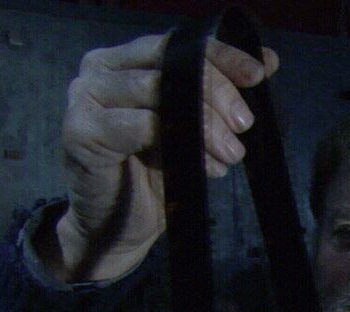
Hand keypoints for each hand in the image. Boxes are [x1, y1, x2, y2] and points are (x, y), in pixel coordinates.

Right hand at [42, 34, 278, 281]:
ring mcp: (85, 97)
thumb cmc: (154, 175)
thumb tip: (269, 61)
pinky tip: (202, 166)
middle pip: (169, 63)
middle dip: (217, 91)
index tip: (259, 74)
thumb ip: (224, 92)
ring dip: (203, 122)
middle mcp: (100, 69)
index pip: (178, 45)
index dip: (221, 56)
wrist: (117, 229)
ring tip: (230, 153)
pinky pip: (138, 125)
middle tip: (245, 124)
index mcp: (127, 60)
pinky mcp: (80, 131)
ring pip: (157, 91)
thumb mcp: (197, 128)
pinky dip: (177, 142)